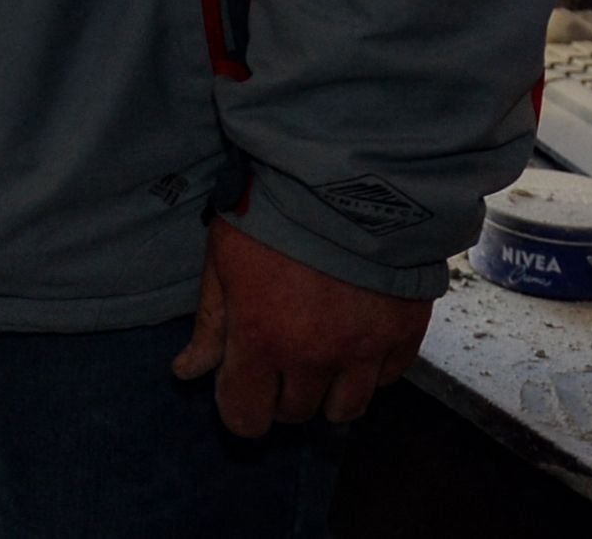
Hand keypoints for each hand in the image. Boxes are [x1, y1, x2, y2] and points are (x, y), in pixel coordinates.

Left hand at [172, 216, 433, 436]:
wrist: (347, 172)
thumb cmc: (273, 208)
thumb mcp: (224, 257)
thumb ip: (210, 322)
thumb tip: (187, 372)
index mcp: (262, 341)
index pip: (246, 419)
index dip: (239, 407)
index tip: (241, 384)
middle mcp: (314, 358)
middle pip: (295, 414)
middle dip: (282, 393)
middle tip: (281, 353)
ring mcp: (364, 350)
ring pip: (345, 409)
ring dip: (328, 391)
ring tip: (322, 354)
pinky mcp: (404, 333)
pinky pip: (387, 378)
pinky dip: (371, 367)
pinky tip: (358, 334)